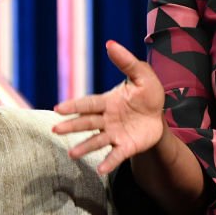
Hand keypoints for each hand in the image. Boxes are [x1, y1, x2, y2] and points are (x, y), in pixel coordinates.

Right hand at [53, 40, 165, 174]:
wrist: (160, 115)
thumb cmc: (147, 93)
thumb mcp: (141, 74)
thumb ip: (126, 62)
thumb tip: (110, 43)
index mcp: (108, 101)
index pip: (88, 103)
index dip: (74, 105)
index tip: (58, 108)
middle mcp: (107, 119)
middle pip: (87, 122)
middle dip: (72, 125)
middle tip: (55, 129)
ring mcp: (115, 134)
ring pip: (97, 141)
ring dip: (84, 147)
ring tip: (72, 154)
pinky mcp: (126, 146)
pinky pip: (116, 155)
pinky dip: (108, 162)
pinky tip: (101, 170)